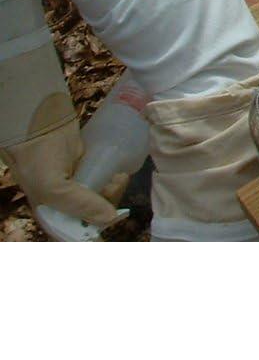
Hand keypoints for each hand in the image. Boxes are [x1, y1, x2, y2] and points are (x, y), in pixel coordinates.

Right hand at [2, 117, 122, 227]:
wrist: (42, 126)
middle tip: (114, 183)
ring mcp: (77, 187)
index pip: (77, 232)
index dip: (95, 228)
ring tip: (118, 176)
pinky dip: (113, 179)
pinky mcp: (88, 171)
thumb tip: (110, 218)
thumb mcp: (53, 188)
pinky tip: (119, 173)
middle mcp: (65, 205)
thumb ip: (81, 205)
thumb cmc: (40, 161)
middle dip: (108, 203)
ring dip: (113, 190)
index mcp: (51, 216)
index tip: (114, 215)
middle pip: (94, 215)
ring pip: (102, 198)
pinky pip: (104, 181)